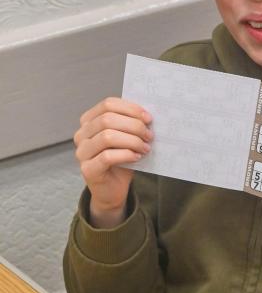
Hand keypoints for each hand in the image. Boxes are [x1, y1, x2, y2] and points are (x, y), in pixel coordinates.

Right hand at [73, 97, 153, 227]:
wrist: (113, 188)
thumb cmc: (121, 158)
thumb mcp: (126, 136)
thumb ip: (130, 123)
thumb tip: (147, 115)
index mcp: (89, 121)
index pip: (108, 104)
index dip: (130, 108)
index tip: (148, 118)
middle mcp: (81, 134)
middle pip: (107, 119)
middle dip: (134, 126)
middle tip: (149, 135)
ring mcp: (82, 152)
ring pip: (107, 136)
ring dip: (132, 140)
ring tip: (145, 147)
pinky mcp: (87, 169)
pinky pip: (107, 156)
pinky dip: (126, 154)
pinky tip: (137, 157)